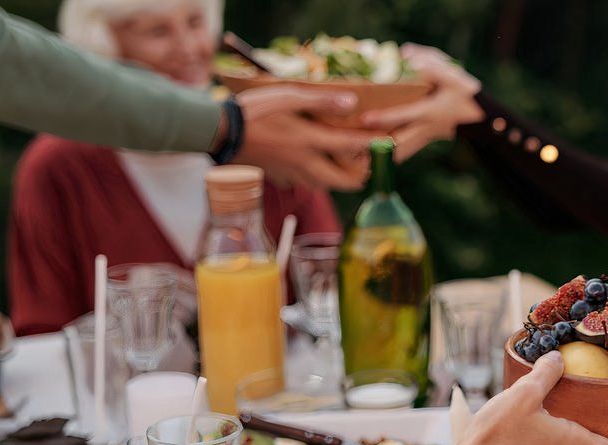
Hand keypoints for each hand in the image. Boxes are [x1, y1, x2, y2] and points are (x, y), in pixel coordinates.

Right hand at [231, 86, 378, 189]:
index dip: (372, 145)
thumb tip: (352, 103)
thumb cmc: (253, 110)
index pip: (350, 146)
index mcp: (308, 141)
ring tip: (345, 163)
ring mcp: (291, 174)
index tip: (388, 143)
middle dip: (361, 174)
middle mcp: (304, 163)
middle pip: (344, 181)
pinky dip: (316, 177)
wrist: (219, 132)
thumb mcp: (287, 96)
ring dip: (339, 178)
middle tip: (369, 161)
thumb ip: (321, 101)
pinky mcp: (280, 178)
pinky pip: (305, 183)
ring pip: (326, 185)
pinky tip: (313, 164)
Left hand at [360, 44, 484, 160]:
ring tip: (357, 162)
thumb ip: (430, 63)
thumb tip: (405, 53)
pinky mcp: (423, 140)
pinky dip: (389, 157)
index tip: (366, 119)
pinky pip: (403, 152)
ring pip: (399, 151)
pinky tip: (373, 164)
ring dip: (380, 157)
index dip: (385, 118)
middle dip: (376, 147)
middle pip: (397, 142)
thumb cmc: (464, 92)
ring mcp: (423, 136)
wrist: (479, 117)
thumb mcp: (452, 75)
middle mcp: (424, 127)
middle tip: (353, 150)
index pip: (404, 115)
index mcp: (430, 111)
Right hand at [385, 351, 607, 444]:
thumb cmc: (498, 436)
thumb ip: (545, 375)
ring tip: (564, 412)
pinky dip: (548, 441)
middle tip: (605, 412)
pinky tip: (533, 424)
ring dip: (570, 435)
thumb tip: (558, 358)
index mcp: (574, 444)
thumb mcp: (523, 395)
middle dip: (599, 433)